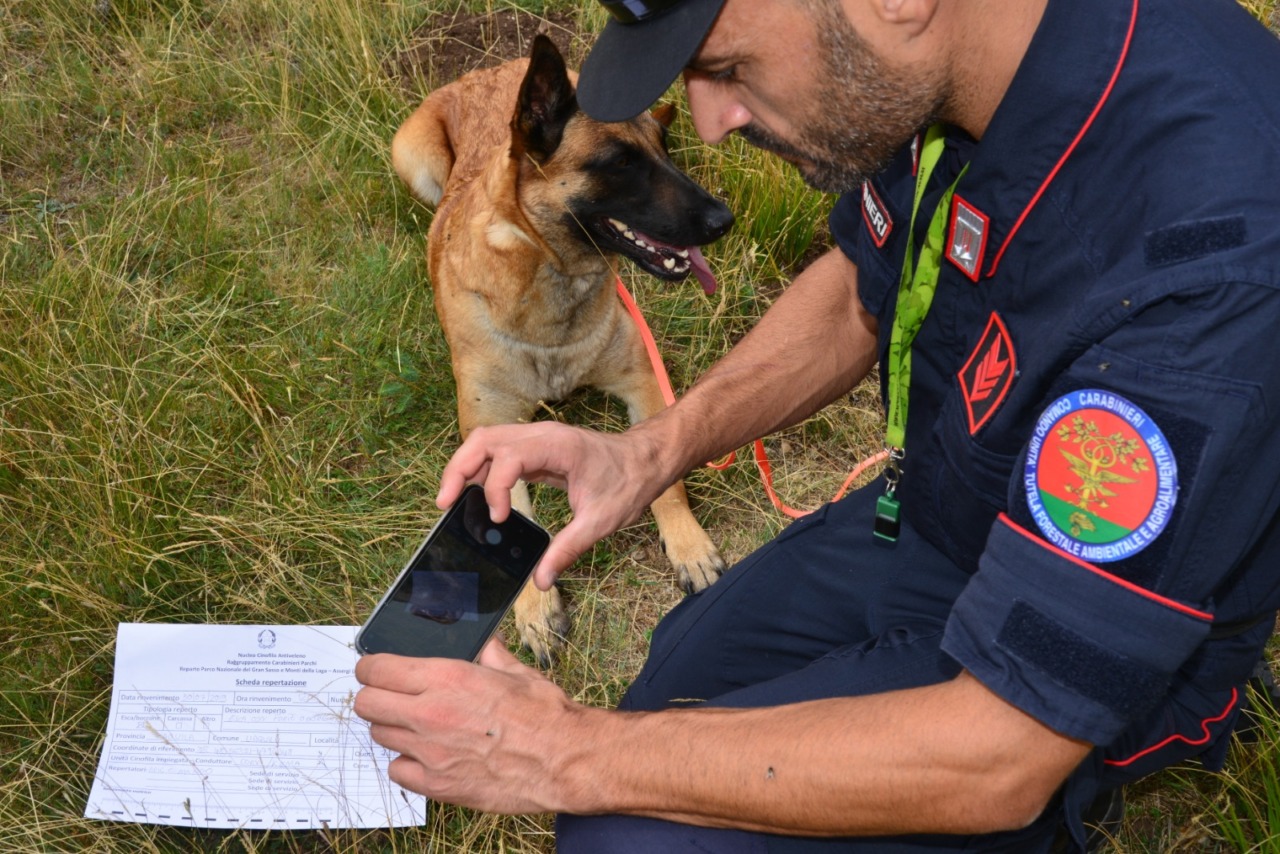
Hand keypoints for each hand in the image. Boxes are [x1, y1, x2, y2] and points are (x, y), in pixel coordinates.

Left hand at [354, 638, 585, 813]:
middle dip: (373, 697)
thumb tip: (486, 642)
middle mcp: (431, 713)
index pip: (377, 669)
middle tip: (390, 698)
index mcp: (447, 678)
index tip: (374, 670)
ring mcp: (430, 752)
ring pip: (379, 736)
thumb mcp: (517, 672)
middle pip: (366, 703)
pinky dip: (407, 764)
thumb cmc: (544, 715)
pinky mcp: (437, 784)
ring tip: (416, 727)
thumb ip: (491, 655)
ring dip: (392, 729)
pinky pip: (397, 771)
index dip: (371, 668)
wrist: (563, 759)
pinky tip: (427, 757)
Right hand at [437, 421, 668, 588]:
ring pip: (485, 442)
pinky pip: (498, 453)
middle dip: (458, 469)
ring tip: (453, 502)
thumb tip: (543, 580)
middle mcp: (541, 436)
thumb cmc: (628, 482)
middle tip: (444, 504)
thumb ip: (568, 549)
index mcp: (557, 446)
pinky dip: (482, 471)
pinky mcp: (535, 449)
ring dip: (465, 468)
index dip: (496, 488)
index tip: (497, 519)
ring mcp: (536, 439)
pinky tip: (479, 498)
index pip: (508, 458)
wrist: (646, 461)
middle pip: (483, 440)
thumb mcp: (601, 521)